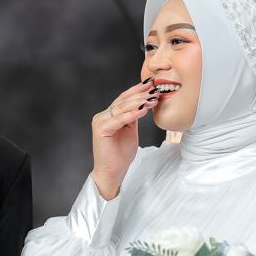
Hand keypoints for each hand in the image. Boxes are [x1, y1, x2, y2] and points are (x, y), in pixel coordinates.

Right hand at [91, 78, 157, 199]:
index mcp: (109, 115)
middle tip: (155, 89)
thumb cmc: (120, 155)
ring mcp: (100, 122)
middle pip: (123, 101)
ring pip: (121, 108)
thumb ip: (133, 117)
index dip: (137, 90)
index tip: (151, 83)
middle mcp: (102, 116)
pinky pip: (118, 119)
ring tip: (153, 98)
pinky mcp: (100, 129)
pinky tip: (143, 110)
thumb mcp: (130, 131)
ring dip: (139, 102)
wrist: (112, 172)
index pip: (124, 98)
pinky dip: (132, 114)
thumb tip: (145, 103)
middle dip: (141, 94)